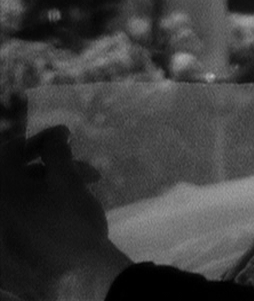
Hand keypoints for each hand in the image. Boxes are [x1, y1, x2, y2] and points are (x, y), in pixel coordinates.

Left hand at [0, 125, 131, 299]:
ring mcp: (0, 232)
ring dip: (53, 188)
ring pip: (22, 197)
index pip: (11, 150)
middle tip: (87, 170)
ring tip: (87, 192)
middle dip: (54, 167)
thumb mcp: (68, 180)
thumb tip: (55, 134)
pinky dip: (43, 207)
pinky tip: (69, 210)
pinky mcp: (6, 250)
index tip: (67, 136)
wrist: (79, 278)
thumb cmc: (72, 223)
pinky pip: (21, 218)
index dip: (42, 139)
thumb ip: (57, 149)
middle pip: (18, 175)